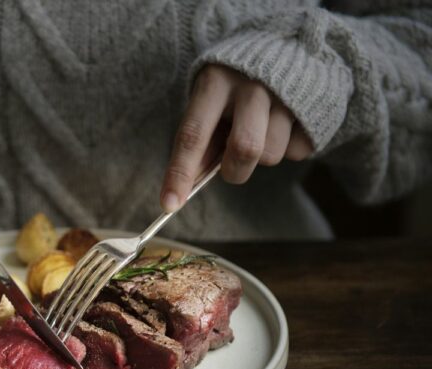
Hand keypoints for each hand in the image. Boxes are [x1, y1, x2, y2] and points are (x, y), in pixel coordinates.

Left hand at [160, 64, 313, 211]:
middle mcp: (252, 84)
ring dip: (262, 156)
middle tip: (231, 166)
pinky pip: (298, 151)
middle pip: (244, 149)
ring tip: (262, 129)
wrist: (288, 46)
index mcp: (216, 81)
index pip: (193, 134)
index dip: (180, 173)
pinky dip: (288, 148)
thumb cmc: (235, 84)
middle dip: (235, 171)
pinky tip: (284, 124)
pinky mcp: (315, 105)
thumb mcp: (210, 99)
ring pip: (271, 155)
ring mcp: (288, 93)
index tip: (169, 205)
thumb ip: (202, 137)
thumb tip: (189, 183)